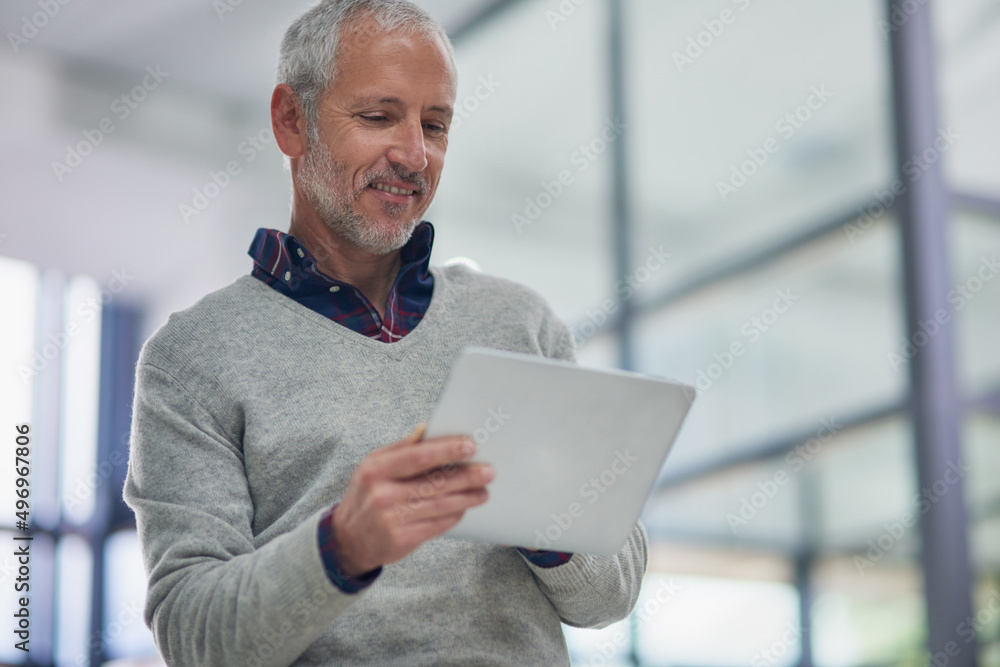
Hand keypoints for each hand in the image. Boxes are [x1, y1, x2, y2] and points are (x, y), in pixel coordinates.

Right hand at [332, 423, 493, 575]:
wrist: (347, 540)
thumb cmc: (366, 495)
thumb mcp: (372, 467)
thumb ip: (400, 448)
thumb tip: (426, 428)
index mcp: (376, 469)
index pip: (418, 456)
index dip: (447, 450)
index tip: (470, 445)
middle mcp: (383, 494)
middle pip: (434, 481)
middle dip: (466, 475)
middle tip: (488, 471)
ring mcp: (392, 519)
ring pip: (440, 504)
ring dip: (467, 498)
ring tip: (483, 492)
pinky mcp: (402, 539)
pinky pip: (437, 525)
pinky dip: (454, 515)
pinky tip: (464, 508)